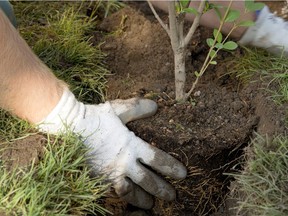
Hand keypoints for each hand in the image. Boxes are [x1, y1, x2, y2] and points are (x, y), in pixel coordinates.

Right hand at [38, 89, 186, 208]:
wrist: (71, 126)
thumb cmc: (96, 117)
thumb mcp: (119, 109)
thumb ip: (138, 108)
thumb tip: (156, 106)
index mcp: (131, 145)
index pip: (157, 159)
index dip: (171, 167)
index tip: (182, 174)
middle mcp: (124, 162)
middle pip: (148, 180)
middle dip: (162, 189)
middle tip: (173, 196)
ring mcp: (111, 173)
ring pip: (132, 191)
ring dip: (144, 198)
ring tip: (152, 204)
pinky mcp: (99, 178)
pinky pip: (114, 192)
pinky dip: (123, 198)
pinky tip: (127, 200)